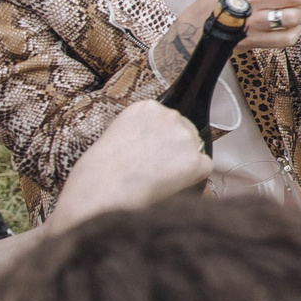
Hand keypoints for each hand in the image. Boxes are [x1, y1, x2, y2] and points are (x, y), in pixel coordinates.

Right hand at [51, 101, 210, 224]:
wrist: (102, 192)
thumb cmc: (97, 173)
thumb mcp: (114, 138)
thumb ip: (139, 134)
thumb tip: (153, 148)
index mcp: (147, 108)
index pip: (166, 121)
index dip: (159, 142)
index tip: (147, 154)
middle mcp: (170, 116)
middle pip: (185, 132)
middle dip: (174, 151)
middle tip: (153, 171)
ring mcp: (185, 137)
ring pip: (195, 152)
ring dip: (182, 166)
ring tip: (156, 181)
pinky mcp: (196, 161)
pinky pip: (203, 170)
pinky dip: (191, 180)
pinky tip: (168, 187)